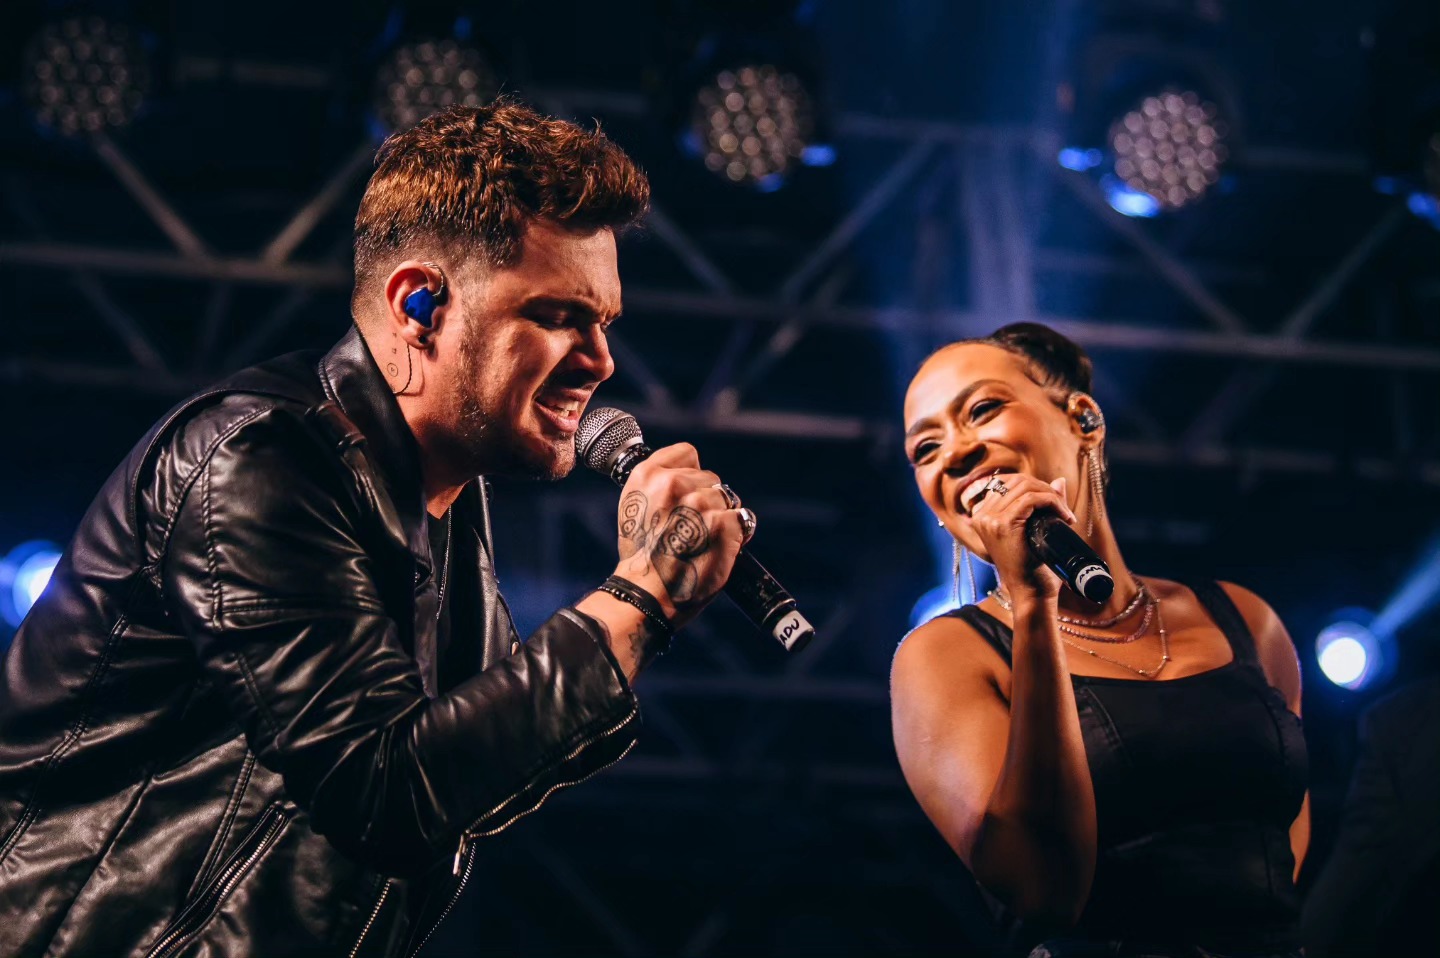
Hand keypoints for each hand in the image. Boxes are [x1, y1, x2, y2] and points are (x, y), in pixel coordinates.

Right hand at [612, 443, 751, 628]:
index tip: (686, 495)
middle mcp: (673, 483)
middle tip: (690, 531)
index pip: (687, 453)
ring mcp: (700, 502)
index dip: (691, 474)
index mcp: (647, 475)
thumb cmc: (642, 558)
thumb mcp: (636, 509)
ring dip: (722, 520)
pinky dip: (737, 536)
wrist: (647, 594)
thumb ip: (658, 486)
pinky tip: (718, 549)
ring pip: (728, 499)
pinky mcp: (723, 523)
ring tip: (702, 543)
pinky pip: (743, 519)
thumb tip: (688, 474)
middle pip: (711, 478)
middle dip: (708, 501)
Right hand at [969, 474, 1076, 604]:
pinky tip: (1064, 516)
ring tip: (1064, 513)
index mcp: (982, 515)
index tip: (1052, 502)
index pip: (1007, 481)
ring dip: (1050, 495)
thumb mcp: (1034, 530)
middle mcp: (981, 515)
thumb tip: (1059, 481)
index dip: (1034, 485)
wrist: (1031, 592)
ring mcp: (989, 520)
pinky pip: (1031, 499)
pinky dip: (1052, 502)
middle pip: (1017, 481)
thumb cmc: (1033, 565)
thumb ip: (1042, 503)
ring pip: (1025, 487)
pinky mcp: (1003, 525)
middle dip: (1044, 489)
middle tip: (1062, 508)